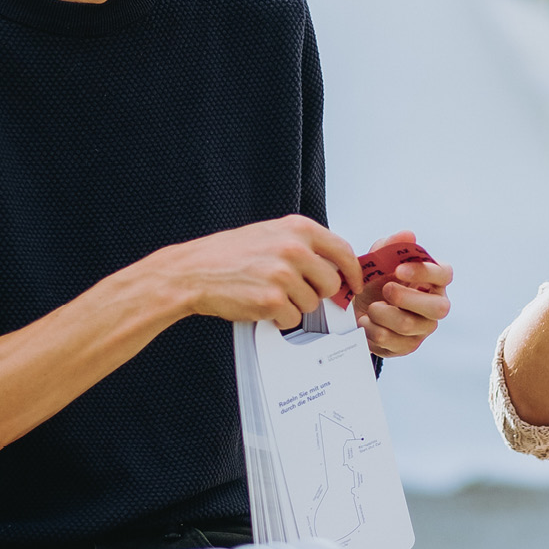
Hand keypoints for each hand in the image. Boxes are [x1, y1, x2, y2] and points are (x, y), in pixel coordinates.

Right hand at [160, 214, 362, 328]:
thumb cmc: (230, 253)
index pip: (343, 251)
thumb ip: (305, 245)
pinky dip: (279, 318)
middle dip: (317, 292)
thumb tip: (335, 266)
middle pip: (331, 283)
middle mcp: (295, 249)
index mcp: (298, 228)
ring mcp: (284, 275)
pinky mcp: (272, 300)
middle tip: (295, 290)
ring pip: (311, 304)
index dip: (352, 272)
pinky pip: (292, 319)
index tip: (353, 284)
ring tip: (269, 292)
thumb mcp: (272, 234)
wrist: (194, 270)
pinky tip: (261, 303)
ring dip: (294, 305)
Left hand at [353, 230, 451, 357]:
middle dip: (408, 299)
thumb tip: (408, 234)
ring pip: (410, 325)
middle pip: (439, 308)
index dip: (424, 272)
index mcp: (433, 280)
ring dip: (384, 314)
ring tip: (371, 307)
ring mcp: (423, 328)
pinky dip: (374, 330)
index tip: (399, 269)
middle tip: (386, 289)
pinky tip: (366, 322)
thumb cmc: (375, 281)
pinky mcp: (408, 346)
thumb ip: (391, 246)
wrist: (356, 308)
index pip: (444, 274)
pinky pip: (395, 342)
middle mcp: (435, 305)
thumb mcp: (378, 261)